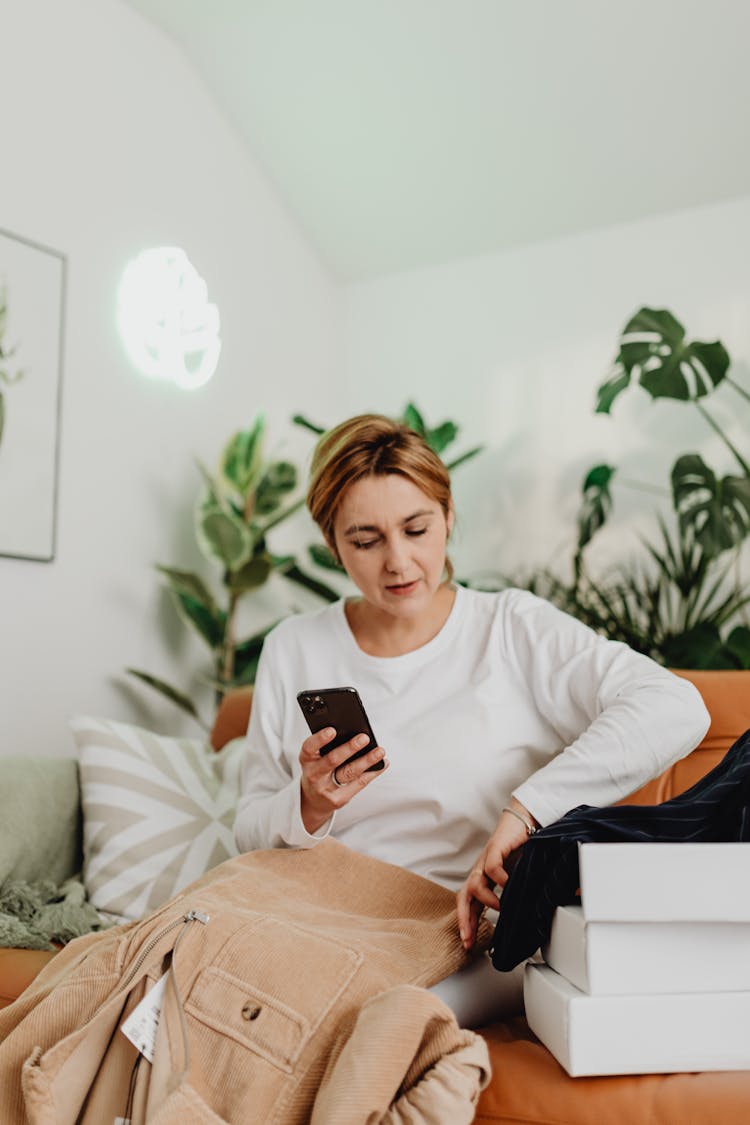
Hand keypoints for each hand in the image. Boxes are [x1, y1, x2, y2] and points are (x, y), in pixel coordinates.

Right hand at [299, 727, 387, 832]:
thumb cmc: (318, 771)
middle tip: (364, 738)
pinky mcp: (339, 800)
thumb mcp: (314, 759)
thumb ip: (327, 747)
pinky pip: (359, 784)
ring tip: (380, 751)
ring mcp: (326, 789)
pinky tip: (382, 763)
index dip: (320, 739)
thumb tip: (355, 733)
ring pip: (349, 773)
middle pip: (332, 760)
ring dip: (366, 761)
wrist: (313, 801)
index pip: (309, 748)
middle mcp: (314, 775)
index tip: (332, 730)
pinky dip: (373, 772)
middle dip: (349, 748)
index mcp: (306, 760)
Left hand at [456, 801, 537, 950]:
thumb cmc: (521, 849)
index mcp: (485, 881)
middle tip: (468, 937)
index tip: (468, 945)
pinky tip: (506, 885)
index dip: (468, 925)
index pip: (470, 906)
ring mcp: (486, 860)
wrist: (524, 820)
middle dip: (464, 919)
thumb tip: (527, 917)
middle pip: (464, 897)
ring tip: (499, 908)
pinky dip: (498, 878)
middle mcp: (481, 872)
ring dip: (485, 900)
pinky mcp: (495, 848)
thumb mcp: (518, 878)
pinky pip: (491, 866)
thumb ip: (516, 895)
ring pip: (474, 884)